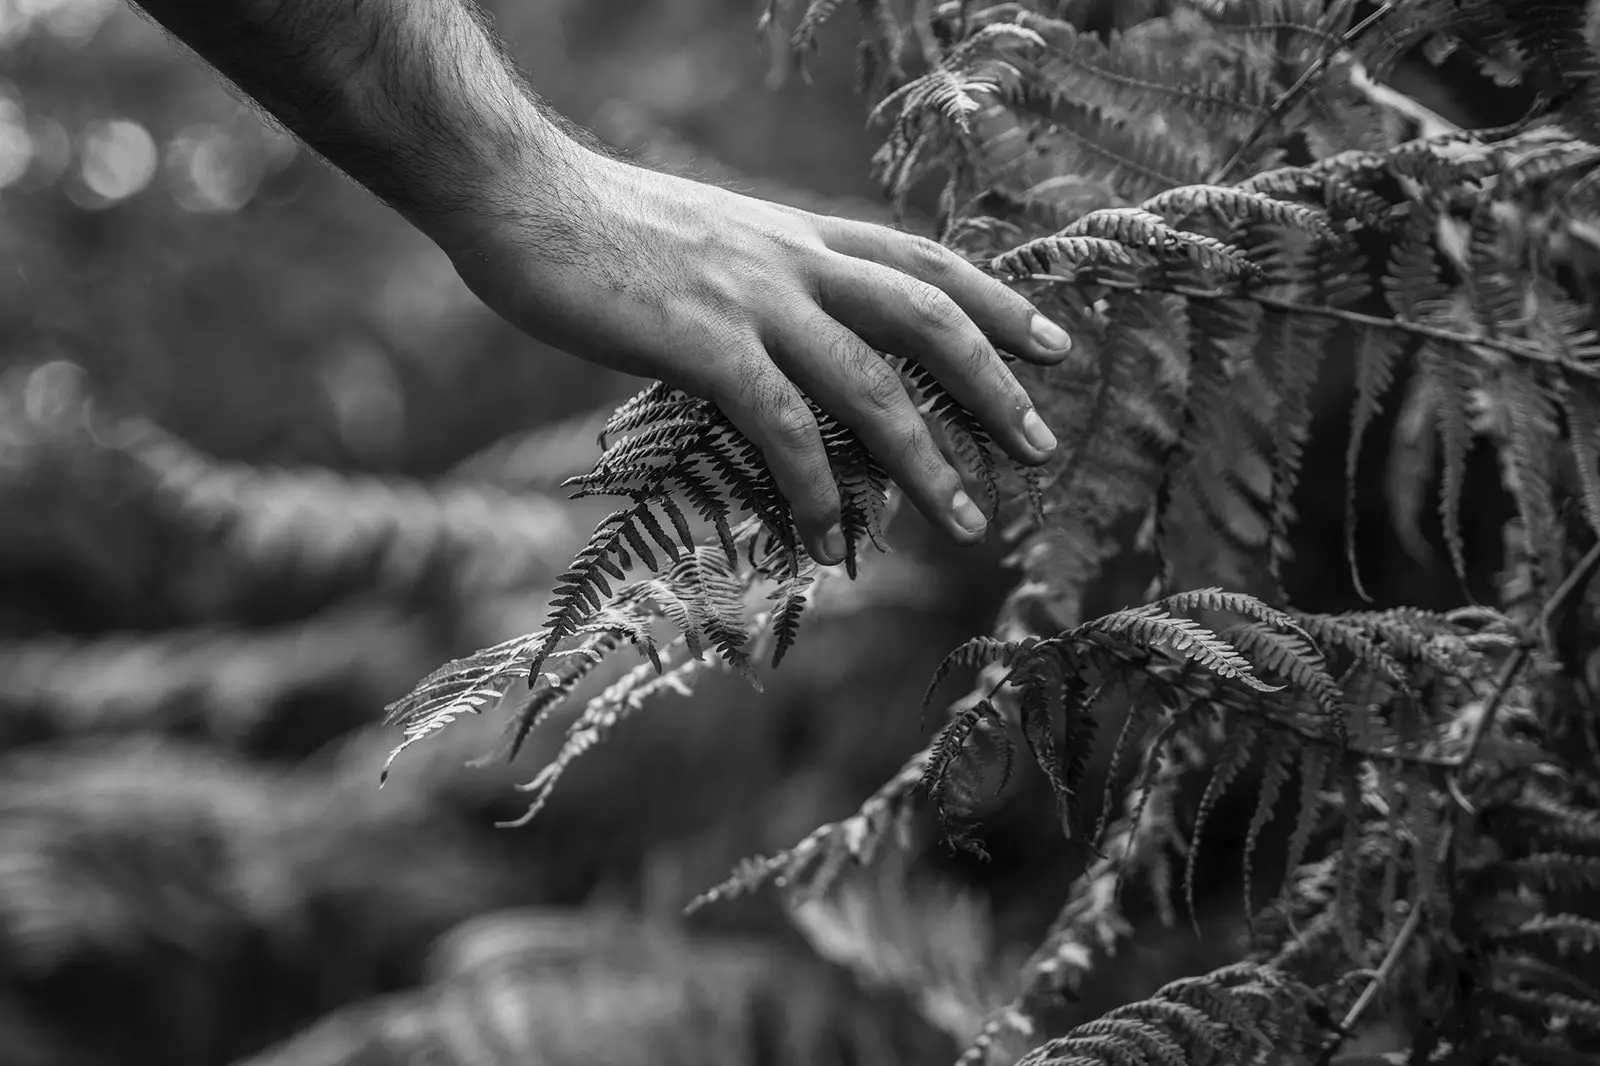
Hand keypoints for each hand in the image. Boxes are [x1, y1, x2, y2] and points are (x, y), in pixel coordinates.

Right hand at [434, 149, 1071, 565]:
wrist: (515, 190)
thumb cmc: (596, 225)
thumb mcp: (704, 237)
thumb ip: (758, 279)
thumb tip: (788, 335)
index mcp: (796, 233)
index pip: (922, 261)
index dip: (996, 300)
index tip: (1053, 341)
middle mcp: (792, 258)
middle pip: (926, 316)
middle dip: (993, 382)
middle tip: (1039, 443)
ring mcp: (751, 297)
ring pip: (871, 383)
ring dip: (927, 458)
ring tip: (966, 521)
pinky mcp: (702, 341)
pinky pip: (782, 426)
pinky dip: (816, 489)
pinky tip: (830, 540)